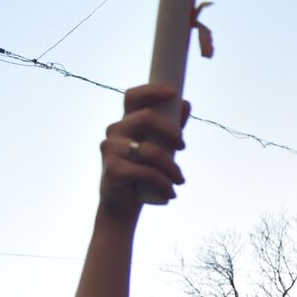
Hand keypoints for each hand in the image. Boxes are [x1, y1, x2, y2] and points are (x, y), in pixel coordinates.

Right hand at [99, 84, 188, 219]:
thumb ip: (170, 126)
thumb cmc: (142, 173)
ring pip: (151, 150)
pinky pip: (147, 172)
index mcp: (126, 123)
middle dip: (171, 131)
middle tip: (183, 146)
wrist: (122, 206)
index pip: (133, 97)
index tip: (173, 93)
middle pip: (146, 117)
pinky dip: (164, 184)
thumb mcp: (160, 147)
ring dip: (172, 168)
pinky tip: (171, 193)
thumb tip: (186, 103)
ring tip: (180, 180)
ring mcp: (111, 149)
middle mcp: (115, 132)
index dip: (151, 91)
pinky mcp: (112, 169)